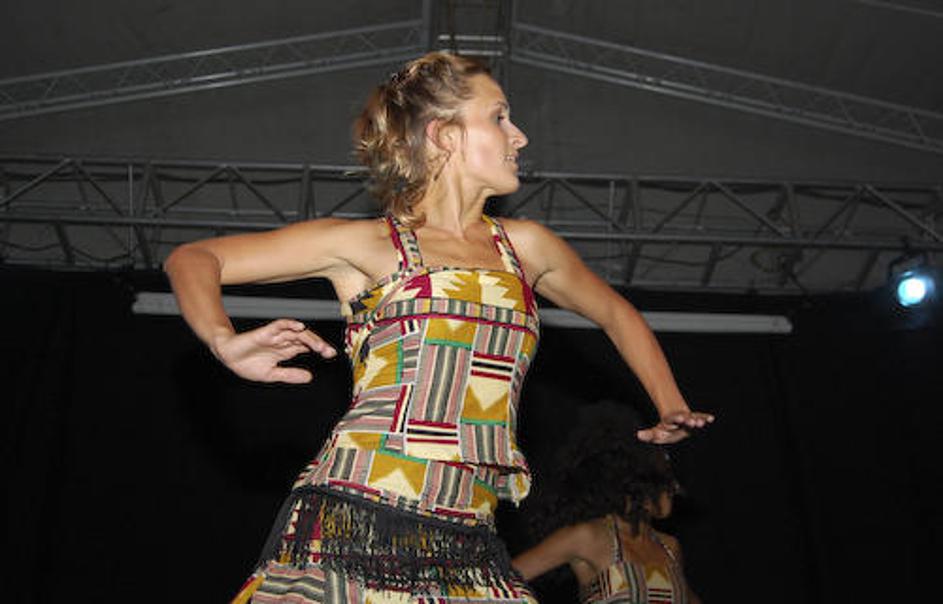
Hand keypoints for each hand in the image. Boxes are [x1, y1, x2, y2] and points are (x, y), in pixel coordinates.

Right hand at [210, 319, 336, 382]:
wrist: (227, 356)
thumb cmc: (247, 364)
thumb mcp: (271, 374)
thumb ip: (289, 375)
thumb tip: (309, 377)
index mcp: (285, 350)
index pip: (306, 347)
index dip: (319, 349)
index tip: (330, 355)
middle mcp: (283, 341)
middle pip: (305, 339)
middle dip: (318, 344)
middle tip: (328, 352)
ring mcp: (275, 336)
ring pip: (295, 333)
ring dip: (308, 338)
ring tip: (319, 345)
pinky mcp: (264, 333)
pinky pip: (279, 325)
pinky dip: (289, 324)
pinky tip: (299, 327)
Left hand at [637, 409, 713, 443]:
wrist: (676, 418)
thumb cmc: (666, 429)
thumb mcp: (656, 432)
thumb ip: (649, 434)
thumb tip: (638, 435)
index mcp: (670, 420)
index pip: (672, 419)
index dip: (675, 419)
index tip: (679, 417)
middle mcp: (681, 418)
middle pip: (684, 418)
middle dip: (687, 420)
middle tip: (691, 421)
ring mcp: (689, 419)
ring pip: (693, 418)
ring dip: (698, 420)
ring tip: (701, 423)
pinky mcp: (696, 419)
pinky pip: (701, 418)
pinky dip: (705, 418)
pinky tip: (711, 418)